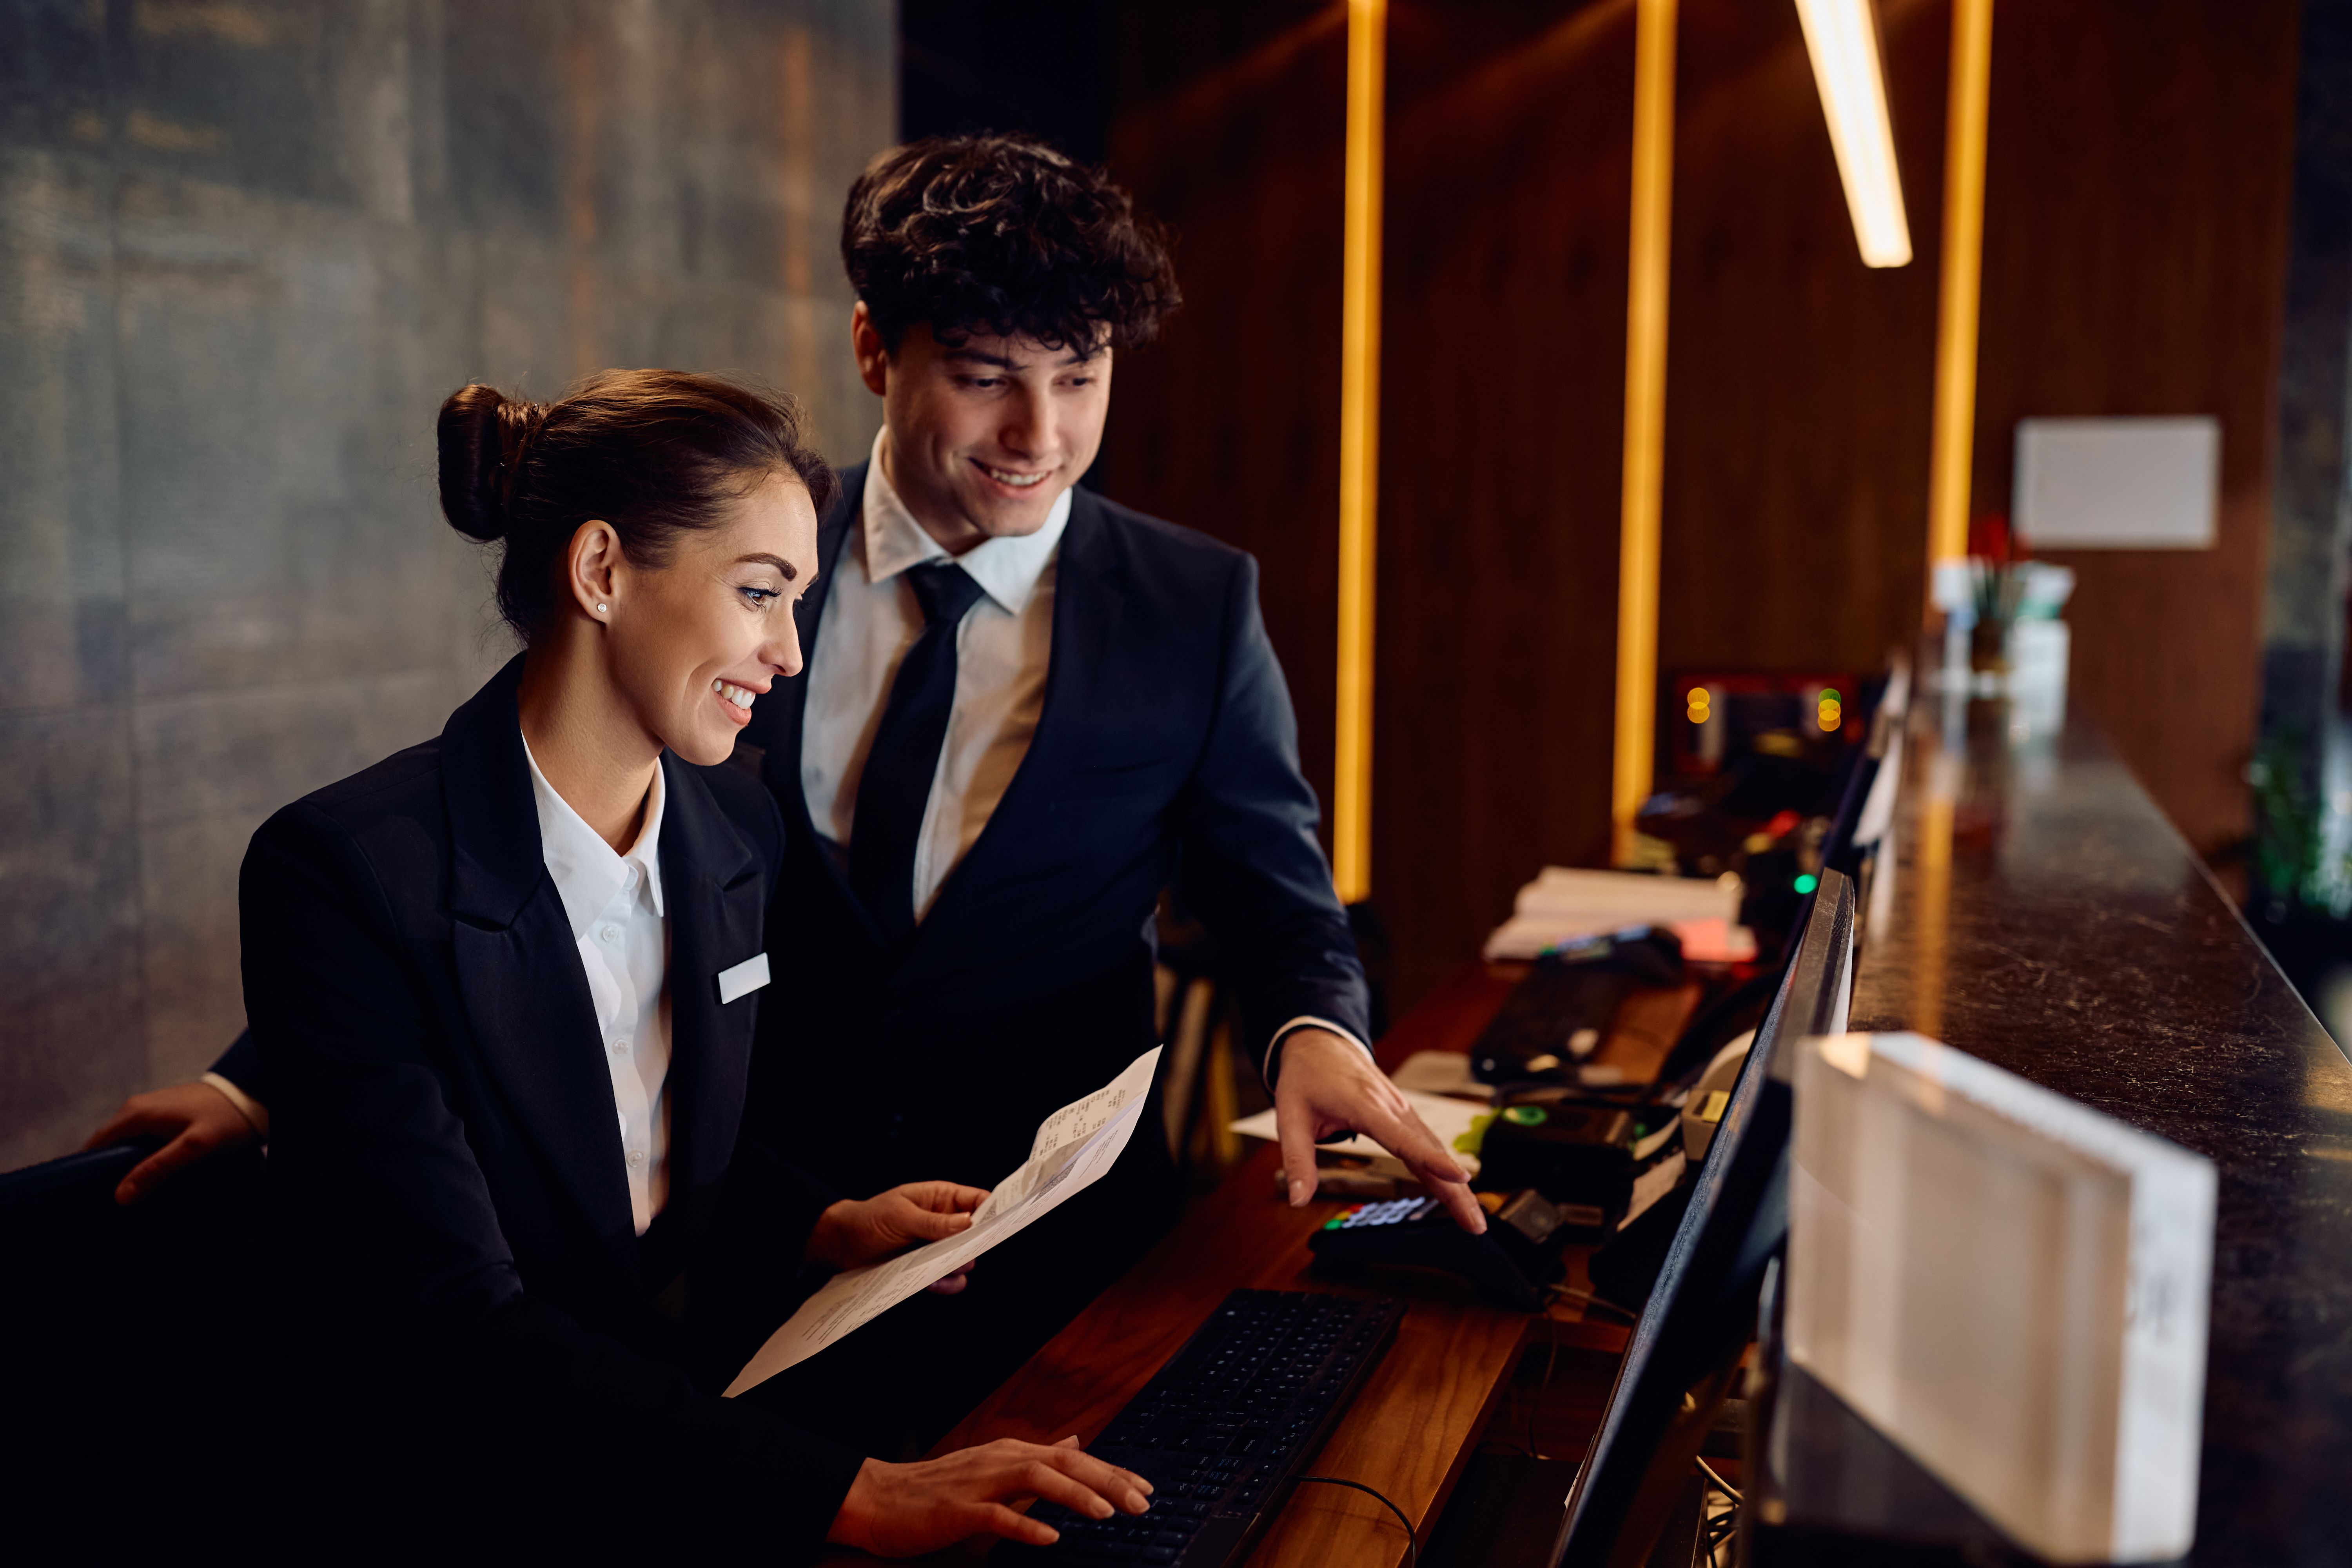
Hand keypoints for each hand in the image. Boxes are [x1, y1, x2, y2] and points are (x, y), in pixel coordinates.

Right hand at [83, 1081, 258, 1204]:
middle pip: (109, 1146)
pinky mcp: (165, 1115)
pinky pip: (143, 1140)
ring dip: (127, 1165)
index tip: (92, 1194)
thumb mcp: (193, 1148)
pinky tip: (153, 1174)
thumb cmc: (226, 1119)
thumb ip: (157, 1168)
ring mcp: (151, 1110)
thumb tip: (121, 1194)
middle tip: (116, 1199)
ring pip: (127, 1144)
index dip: (90, 1170)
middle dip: (109, 1170)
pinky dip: (143, 1157)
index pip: (96, 1145)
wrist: (251, 1097)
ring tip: (134, 1191)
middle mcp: (136, 1108)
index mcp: (134, 1113)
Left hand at [806, 1181, 991, 1292]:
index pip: (977, 1201)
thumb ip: (934, 1222)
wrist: (841, 1245)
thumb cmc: (869, 1219)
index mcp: (940, 1198)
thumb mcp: (901, 1215)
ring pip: (963, 1259)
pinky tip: (934, 1282)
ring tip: (946, 1269)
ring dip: (958, 1266)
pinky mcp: (925, 1268)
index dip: (993, 1210)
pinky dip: (946, 1283)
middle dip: (975, 1245)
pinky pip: (947, 1278)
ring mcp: (935, 1246)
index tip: (1002, 1223)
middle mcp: (943, 1223)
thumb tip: (968, 1222)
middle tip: (967, 1254)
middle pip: (975, 1234)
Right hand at [825, 1435, 1152, 1555]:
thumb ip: (1037, 1456)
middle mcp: (1000, 1460)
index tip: (1146, 1488)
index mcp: (1011, 1452)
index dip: (1112, 1471)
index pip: (1073, 1458)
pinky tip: (1050, 1536)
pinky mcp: (958, 1509)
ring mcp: (979, 1483)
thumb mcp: (995, 1465)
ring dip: (1075, 1495)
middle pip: (1063, 1463)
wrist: (880, 1498)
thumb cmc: (939, 1488)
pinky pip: (997, 1515)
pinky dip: (1026, 1523)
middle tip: (1142, 1501)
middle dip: (1107, 1481)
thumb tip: (1075, 1442)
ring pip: (1035, 1479)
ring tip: (1108, 1512)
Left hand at [1274, 1028, 1486, 1232]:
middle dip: (1457, 1190)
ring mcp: (1400, 1108)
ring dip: (1456, 1184)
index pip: (1403, 1139)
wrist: (1319, 1044)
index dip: (1432, 1161)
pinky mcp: (1402, 1113)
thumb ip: (1297, 1160)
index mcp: (1364, 1106)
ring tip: (1473, 1217)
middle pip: (1430, 1150)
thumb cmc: (1305, 1078)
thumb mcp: (1290, 1117)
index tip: (1461, 1177)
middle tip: (1476, 1224)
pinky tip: (1457, 1190)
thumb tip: (1297, 1200)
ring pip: (1434, 1148)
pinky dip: (1444, 1166)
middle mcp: (1390, 1106)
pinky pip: (1428, 1142)